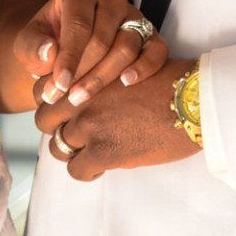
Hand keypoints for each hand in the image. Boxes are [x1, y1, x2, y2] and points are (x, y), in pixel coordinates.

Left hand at [13, 0, 167, 110]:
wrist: (67, 46)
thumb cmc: (48, 42)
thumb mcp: (29, 42)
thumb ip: (32, 45)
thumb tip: (49, 53)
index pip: (78, 24)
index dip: (69, 57)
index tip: (59, 85)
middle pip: (102, 39)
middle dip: (82, 73)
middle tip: (65, 98)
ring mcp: (133, 15)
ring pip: (126, 47)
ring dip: (104, 77)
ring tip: (82, 98)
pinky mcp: (150, 34)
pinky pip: (156, 51)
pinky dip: (144, 68)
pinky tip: (126, 83)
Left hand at [35, 56, 199, 179]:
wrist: (194, 101)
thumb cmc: (166, 80)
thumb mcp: (122, 66)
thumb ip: (95, 79)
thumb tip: (78, 95)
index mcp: (84, 72)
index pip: (42, 89)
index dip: (51, 101)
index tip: (63, 109)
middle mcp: (79, 97)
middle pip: (43, 119)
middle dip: (55, 127)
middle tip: (74, 132)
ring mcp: (90, 125)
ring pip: (57, 147)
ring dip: (71, 150)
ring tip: (90, 150)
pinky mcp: (105, 152)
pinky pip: (77, 170)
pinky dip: (87, 170)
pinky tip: (103, 165)